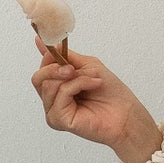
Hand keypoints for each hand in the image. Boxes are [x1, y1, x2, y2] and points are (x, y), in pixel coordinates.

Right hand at [30, 38, 162, 162]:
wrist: (126, 112)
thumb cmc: (111, 92)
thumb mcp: (87, 65)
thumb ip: (64, 55)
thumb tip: (43, 42)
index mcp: (58, 87)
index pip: (41, 70)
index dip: (47, 56)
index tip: (55, 45)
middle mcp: (53, 100)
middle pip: (37, 78)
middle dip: (54, 67)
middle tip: (73, 68)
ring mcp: (54, 111)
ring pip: (49, 85)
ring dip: (75, 77)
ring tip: (94, 79)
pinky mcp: (58, 120)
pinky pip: (61, 94)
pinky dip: (77, 84)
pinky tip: (93, 86)